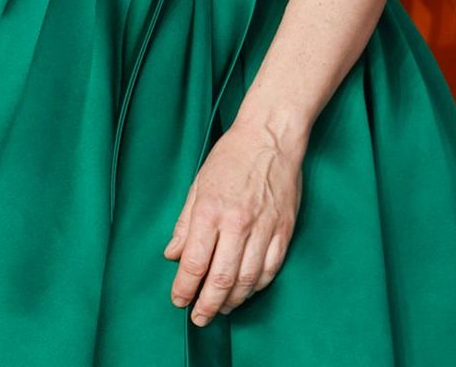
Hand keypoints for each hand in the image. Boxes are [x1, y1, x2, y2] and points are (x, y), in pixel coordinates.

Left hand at [164, 120, 303, 325]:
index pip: (194, 261)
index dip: (184, 287)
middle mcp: (237, 223)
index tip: (178, 300)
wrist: (270, 137)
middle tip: (198, 317)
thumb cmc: (231, 157)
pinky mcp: (283, 231)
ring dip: (231, 301)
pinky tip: (245, 292)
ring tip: (220, 309)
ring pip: (246, 280)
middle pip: (220, 278)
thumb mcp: (199, 184)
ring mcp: (264, 229)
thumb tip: (172, 254)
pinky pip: (269, 270)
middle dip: (207, 304)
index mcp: (211, 210)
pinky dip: (256, 287)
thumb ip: (185, 223)